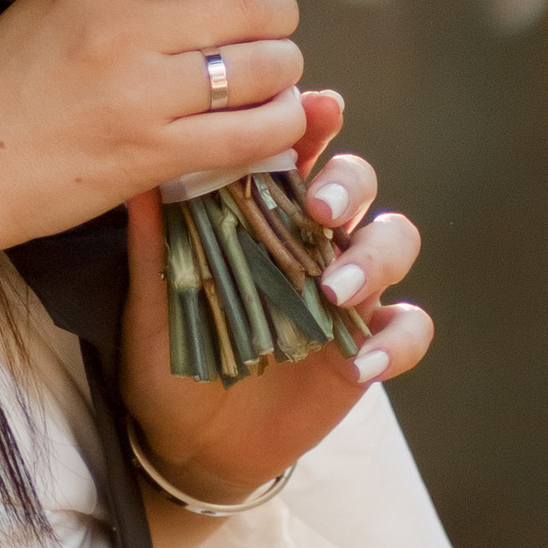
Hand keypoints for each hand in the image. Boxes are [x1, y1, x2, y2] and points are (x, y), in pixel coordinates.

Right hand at [0, 0, 308, 268]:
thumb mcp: (54, 4)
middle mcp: (125, 28)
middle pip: (257, 4)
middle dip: (279, 19)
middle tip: (267, 36)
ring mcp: (141, 94)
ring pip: (268, 66)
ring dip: (284, 73)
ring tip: (265, 83)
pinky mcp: (152, 155)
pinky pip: (255, 132)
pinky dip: (279, 125)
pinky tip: (269, 124)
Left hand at [118, 90, 431, 510]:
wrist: (189, 440)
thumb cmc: (171, 353)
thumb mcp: (153, 299)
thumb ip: (153, 243)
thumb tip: (138, 177)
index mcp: (264, 213)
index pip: (298, 149)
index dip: (316, 121)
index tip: (318, 107)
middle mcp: (313, 240)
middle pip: (357, 182)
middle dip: (348, 182)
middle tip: (319, 208)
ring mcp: (347, 291)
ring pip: (395, 240)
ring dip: (375, 257)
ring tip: (333, 290)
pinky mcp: (368, 347)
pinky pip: (409, 329)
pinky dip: (394, 341)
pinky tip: (359, 363)